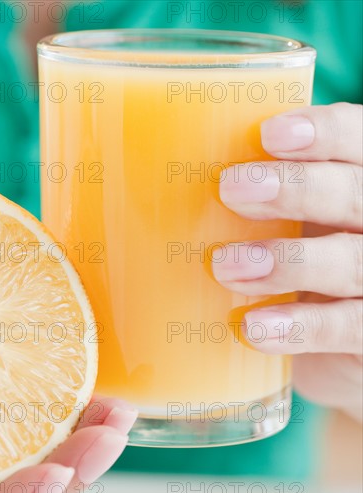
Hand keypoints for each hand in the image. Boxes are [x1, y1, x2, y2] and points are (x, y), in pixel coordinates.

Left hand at [214, 102, 361, 421]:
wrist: (333, 348)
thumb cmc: (296, 270)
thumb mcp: (285, 227)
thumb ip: (252, 204)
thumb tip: (159, 185)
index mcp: (357, 184)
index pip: (357, 142)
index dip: (325, 133)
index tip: (269, 134)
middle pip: (356, 197)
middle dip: (296, 188)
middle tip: (230, 189)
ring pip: (353, 263)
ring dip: (289, 260)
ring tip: (225, 265)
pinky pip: (346, 329)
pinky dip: (299, 327)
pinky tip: (253, 327)